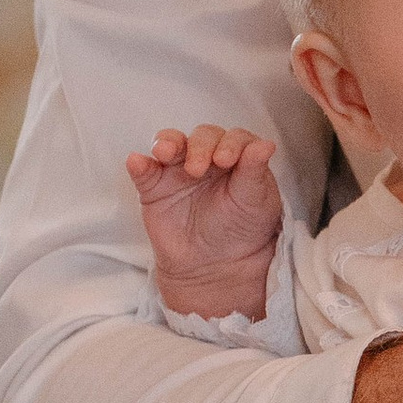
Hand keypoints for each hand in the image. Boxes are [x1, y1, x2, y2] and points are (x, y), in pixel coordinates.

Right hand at [126, 126, 283, 321]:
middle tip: (197, 170)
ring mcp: (178, 169)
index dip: (230, 143)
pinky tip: (136, 162)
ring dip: (167, 143)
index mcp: (237, 157)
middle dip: (200, 147)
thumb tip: (266, 144)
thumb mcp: (256, 203)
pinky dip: (139, 164)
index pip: (234, 138)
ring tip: (164, 152)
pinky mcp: (155, 187)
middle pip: (202, 137)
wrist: (215, 265)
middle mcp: (208, 157)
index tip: (226, 160)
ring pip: (171, 143)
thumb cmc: (241, 229)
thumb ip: (256, 173)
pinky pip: (144, 170)